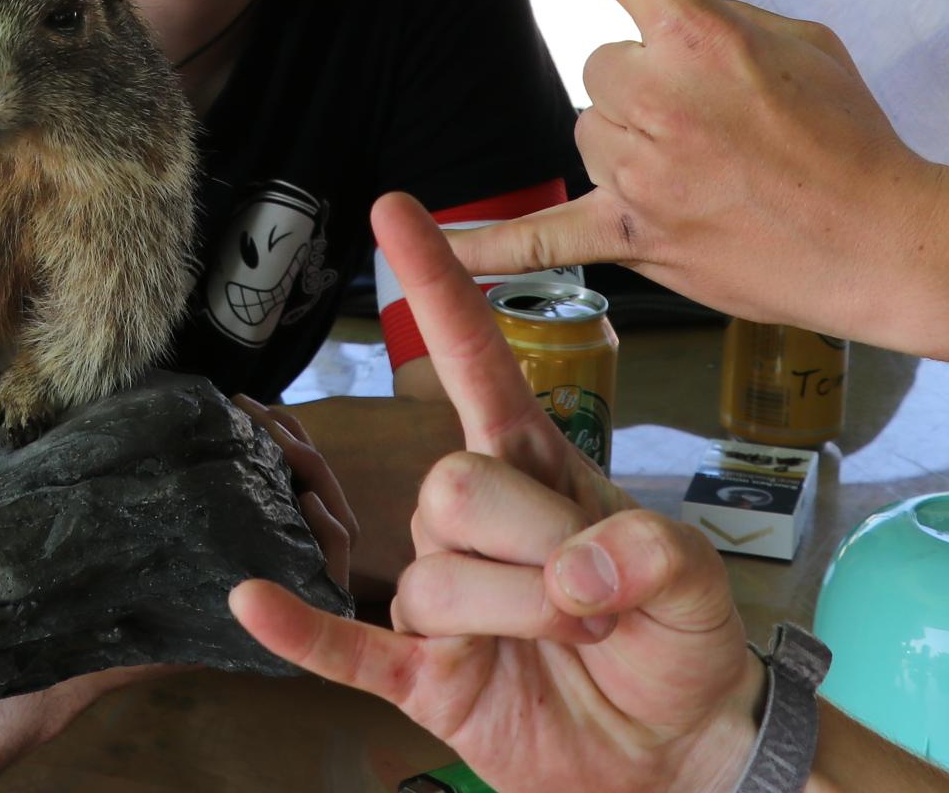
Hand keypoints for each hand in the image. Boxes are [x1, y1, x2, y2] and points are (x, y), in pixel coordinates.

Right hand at [230, 195, 764, 792]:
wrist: (679, 750)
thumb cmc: (678, 642)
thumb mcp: (695, 580)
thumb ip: (650, 553)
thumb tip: (577, 569)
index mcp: (535, 467)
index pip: (473, 361)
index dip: (436, 286)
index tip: (396, 210)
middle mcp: (475, 520)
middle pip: (451, 487)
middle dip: (533, 545)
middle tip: (598, 597)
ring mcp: (444, 599)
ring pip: (436, 577)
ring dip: (516, 615)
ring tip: (576, 639)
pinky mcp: (426, 676)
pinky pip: (348, 648)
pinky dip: (299, 629)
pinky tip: (253, 604)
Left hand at [453, 0, 939, 333]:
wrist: (885, 242)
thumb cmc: (850, 137)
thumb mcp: (800, 42)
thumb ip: (717, 20)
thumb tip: (665, 26)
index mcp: (701, 34)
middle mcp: (660, 95)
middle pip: (603, 62)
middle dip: (649, 85)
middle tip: (723, 124)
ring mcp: (642, 170)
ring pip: (590, 127)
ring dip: (632, 142)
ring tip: (712, 172)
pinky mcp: (636, 236)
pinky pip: (540, 235)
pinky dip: (487, 247)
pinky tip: (428, 249)